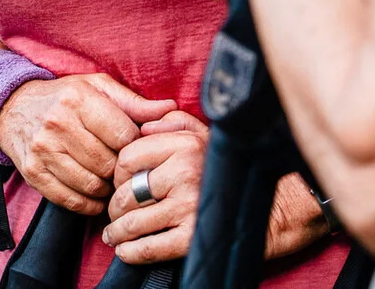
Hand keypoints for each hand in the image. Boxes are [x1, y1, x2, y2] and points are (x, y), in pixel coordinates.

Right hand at [0, 74, 175, 216]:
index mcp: (79, 99)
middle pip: (108, 164)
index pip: (123, 136)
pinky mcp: (33, 173)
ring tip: (110, 180)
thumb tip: (171, 110)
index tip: (134, 148)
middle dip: (121, 171)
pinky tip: (94, 194)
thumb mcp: (98, 88)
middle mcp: (58, 123)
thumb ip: (134, 103)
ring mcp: (43, 150)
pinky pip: (70, 200)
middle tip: (124, 169)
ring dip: (107, 189)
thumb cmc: (65, 97)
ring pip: (91, 185)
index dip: (135, 147)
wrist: (13, 109)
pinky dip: (88, 203)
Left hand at [102, 109, 209, 262]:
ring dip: (117, 232)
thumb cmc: (222, 168)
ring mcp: (188, 207)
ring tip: (113, 234)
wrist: (261, 207)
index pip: (127, 158)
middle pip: (126, 193)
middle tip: (116, 212)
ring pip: (132, 223)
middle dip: (115, 206)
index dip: (118, 173)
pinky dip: (131, 252)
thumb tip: (143, 127)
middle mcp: (185, 173)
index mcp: (184, 145)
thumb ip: (171, 123)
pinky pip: (149, 248)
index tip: (122, 183)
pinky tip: (125, 250)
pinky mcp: (191, 238)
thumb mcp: (200, 133)